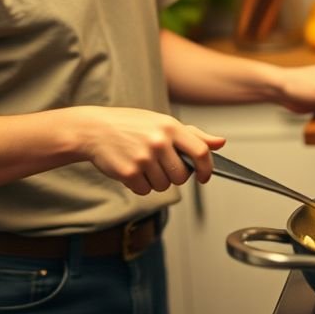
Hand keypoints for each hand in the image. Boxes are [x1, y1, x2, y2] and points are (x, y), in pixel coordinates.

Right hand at [77, 107, 224, 195]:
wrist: (94, 129)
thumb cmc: (131, 125)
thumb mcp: (162, 122)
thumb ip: (193, 135)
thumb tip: (221, 143)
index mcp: (170, 126)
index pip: (201, 151)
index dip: (207, 168)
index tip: (204, 177)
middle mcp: (158, 141)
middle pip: (182, 176)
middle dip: (175, 176)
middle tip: (162, 166)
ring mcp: (143, 158)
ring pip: (164, 186)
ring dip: (156, 181)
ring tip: (143, 164)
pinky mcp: (128, 173)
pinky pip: (145, 191)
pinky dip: (140, 186)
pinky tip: (132, 170)